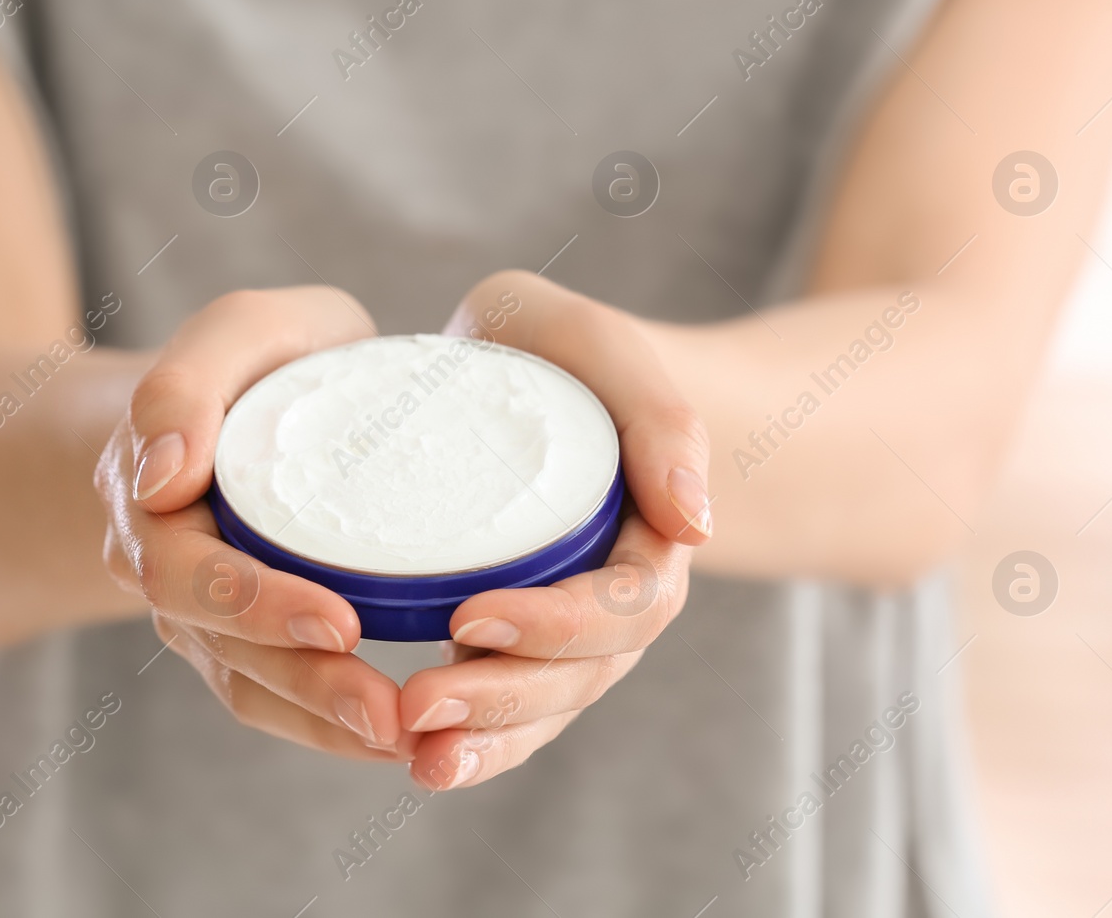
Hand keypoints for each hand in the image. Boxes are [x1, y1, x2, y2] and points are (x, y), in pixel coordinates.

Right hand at [94, 288, 416, 760]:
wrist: (252, 394)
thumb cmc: (264, 356)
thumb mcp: (237, 331)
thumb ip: (188, 377)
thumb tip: (163, 475)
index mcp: (148, 492)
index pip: (185, 566)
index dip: (256, 601)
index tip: (339, 621)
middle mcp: (160, 563)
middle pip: (217, 641)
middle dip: (303, 680)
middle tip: (388, 709)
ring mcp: (197, 610)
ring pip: (247, 683)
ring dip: (323, 719)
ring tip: (407, 738)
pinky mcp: (243, 638)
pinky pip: (274, 696)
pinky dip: (329, 726)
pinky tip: (398, 739)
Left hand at [400, 270, 710, 789]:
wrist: (537, 374)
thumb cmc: (561, 350)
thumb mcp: (601, 348)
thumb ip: (659, 415)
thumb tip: (694, 525)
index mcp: (652, 533)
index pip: (626, 602)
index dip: (557, 624)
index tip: (472, 616)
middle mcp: (620, 597)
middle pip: (584, 675)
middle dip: (506, 699)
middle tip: (419, 702)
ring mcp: (572, 631)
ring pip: (546, 710)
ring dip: (486, 742)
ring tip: (417, 759)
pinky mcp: (522, 647)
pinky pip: (512, 714)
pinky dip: (474, 744)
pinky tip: (418, 762)